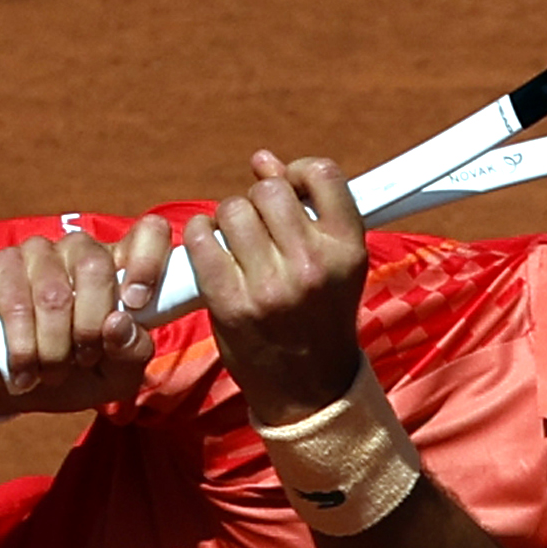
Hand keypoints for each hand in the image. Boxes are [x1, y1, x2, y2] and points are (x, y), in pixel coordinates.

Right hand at [0, 211, 182, 415]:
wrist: (4, 385)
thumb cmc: (68, 374)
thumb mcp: (112, 378)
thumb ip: (131, 355)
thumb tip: (120, 325)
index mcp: (119, 268)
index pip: (148, 233)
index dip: (149, 261)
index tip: (138, 303)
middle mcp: (80, 251)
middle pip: (96, 266)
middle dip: (90, 329)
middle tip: (82, 360)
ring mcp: (39, 254)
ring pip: (55, 294)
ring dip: (54, 349)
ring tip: (50, 373)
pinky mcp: (1, 266)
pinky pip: (17, 305)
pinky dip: (24, 350)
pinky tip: (24, 373)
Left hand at [176, 151, 367, 422]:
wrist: (308, 388)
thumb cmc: (318, 317)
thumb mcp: (334, 264)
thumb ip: (307, 209)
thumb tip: (262, 159)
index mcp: (347, 249)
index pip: (321, 174)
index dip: (295, 172)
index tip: (286, 187)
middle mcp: (312, 265)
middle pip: (268, 192)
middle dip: (257, 201)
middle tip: (257, 226)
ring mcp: (270, 286)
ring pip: (233, 210)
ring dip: (227, 218)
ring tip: (234, 241)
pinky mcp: (232, 304)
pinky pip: (201, 240)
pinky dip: (200, 236)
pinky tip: (209, 248)